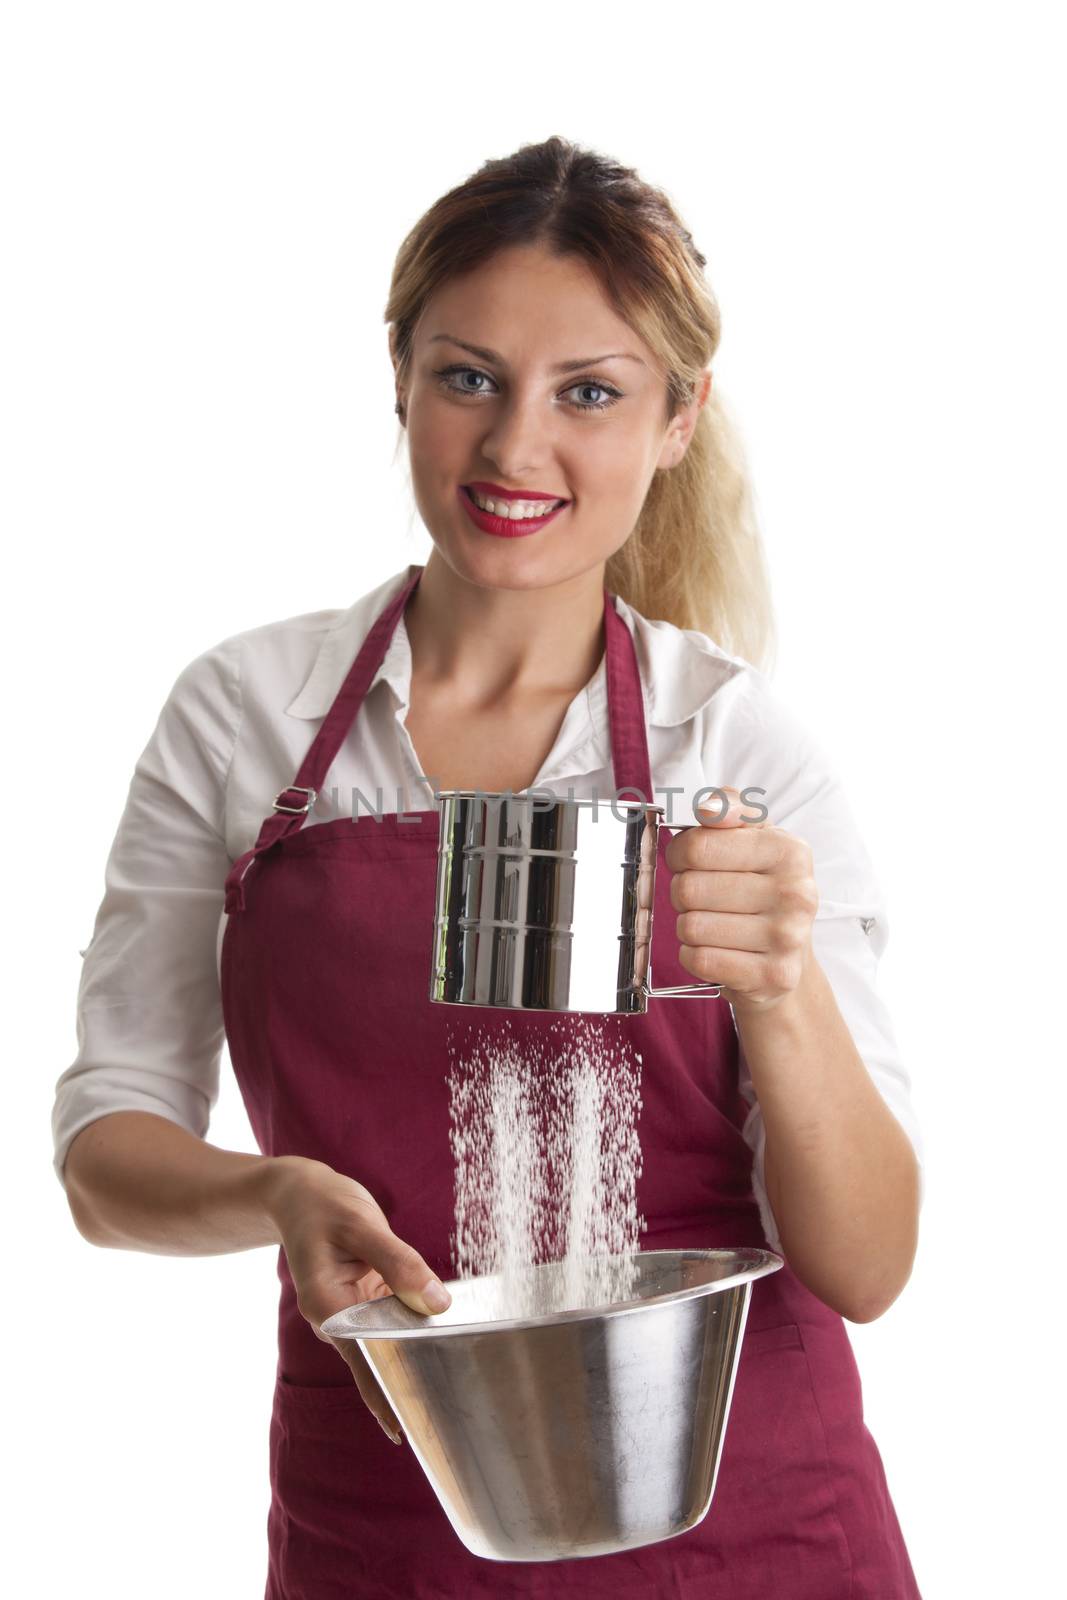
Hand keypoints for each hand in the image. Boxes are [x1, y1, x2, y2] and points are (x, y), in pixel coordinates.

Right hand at [265, 1156, 451, 1444]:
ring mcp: (349, 1312)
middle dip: (405, 1383)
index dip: (385, 1396)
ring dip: (413, 1356)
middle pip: (376, 1360)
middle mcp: (335, 1319)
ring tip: (450, 1386)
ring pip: (387, 1341)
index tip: (407, 1427)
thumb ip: (401, 1263)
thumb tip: (438, 1304)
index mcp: (328, 1308)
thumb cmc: (323, 1206)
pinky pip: (391, 1320)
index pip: (363, 1363)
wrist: (297, 1193)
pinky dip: (413, 1325)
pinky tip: (440, 1334)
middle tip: (445, 1413)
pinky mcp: (363, 1299)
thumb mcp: (362, 1226)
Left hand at [664, 786, 818, 1015]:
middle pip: (689, 888)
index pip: (698, 845)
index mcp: (789, 851)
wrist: (787, 959)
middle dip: (684, 894)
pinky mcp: (773, 975)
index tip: (688, 861)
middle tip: (703, 899)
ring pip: (691, 926)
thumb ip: (729, 808)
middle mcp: (796, 893)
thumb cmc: (761, 890)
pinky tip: (716, 950)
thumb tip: (707, 808)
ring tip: (714, 925)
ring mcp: (787, 937)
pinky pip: (700, 959)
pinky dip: (694, 956)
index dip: (679, 854)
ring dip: (689, 927)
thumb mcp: (753, 839)